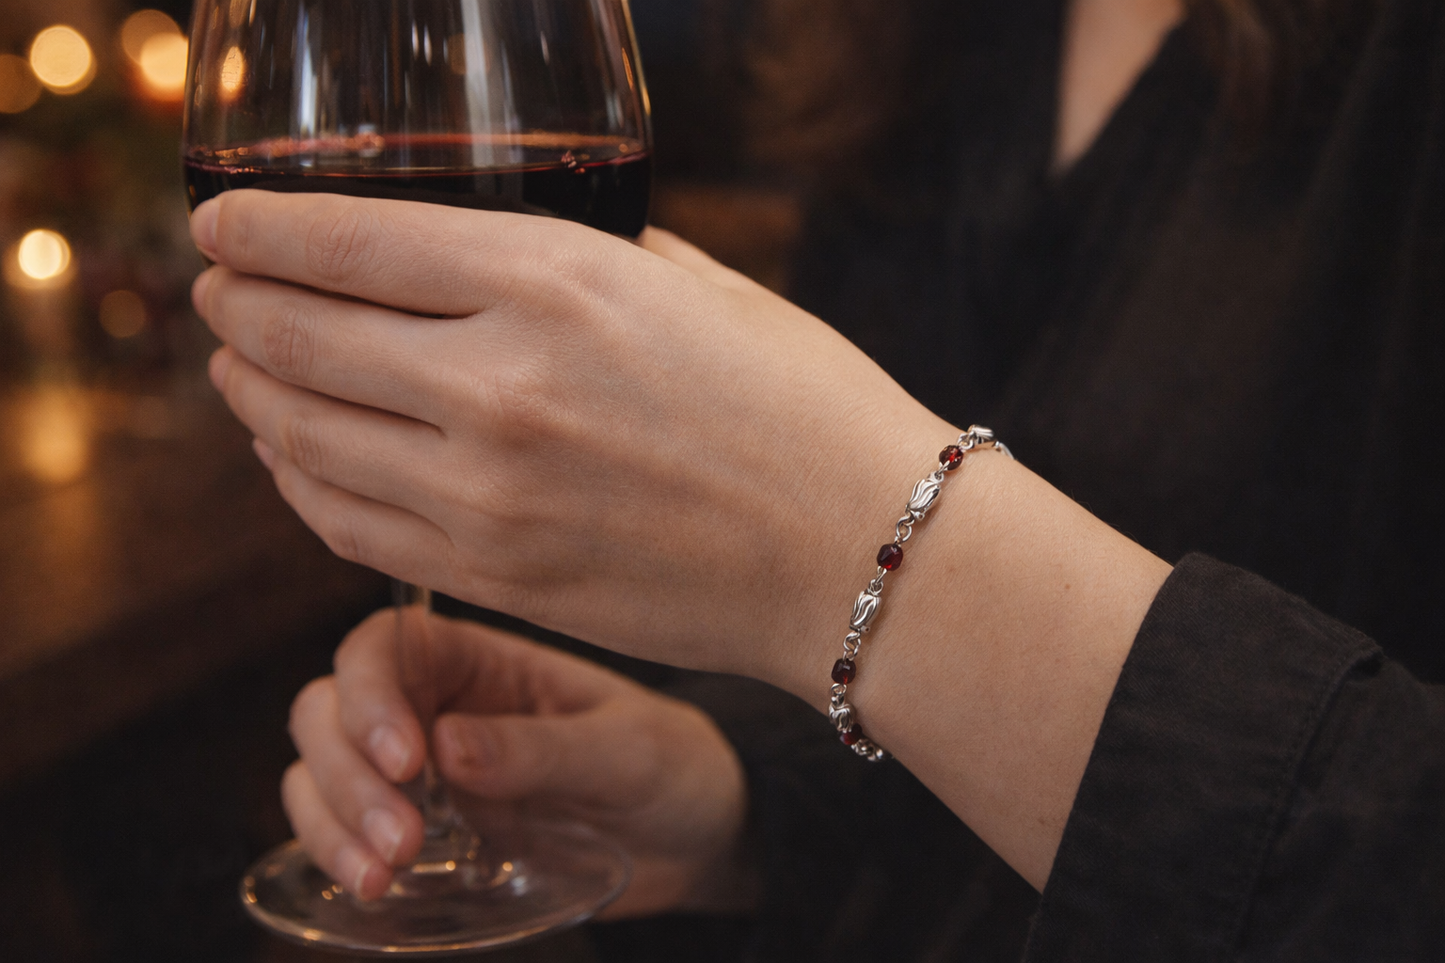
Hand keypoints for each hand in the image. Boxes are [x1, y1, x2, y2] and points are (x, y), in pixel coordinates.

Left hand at [190, 191, 953, 692]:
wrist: (862, 553)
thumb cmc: (804, 405)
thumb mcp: (700, 285)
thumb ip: (587, 259)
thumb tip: (502, 253)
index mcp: (555, 280)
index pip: (347, 241)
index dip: (258, 231)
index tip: (222, 227)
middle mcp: (500, 383)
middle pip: (300, 334)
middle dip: (235, 307)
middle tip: (215, 294)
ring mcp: (488, 493)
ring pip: (302, 434)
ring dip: (249, 395)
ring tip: (236, 373)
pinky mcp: (494, 576)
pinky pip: (344, 524)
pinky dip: (297, 484)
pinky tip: (294, 459)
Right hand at [283, 607, 755, 915]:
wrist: (701, 838)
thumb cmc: (673, 766)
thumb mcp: (628, 752)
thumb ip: (543, 749)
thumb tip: (446, 748)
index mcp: (484, 661)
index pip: (384, 647)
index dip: (371, 694)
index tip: (407, 759)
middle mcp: (437, 708)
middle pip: (330, 711)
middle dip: (345, 774)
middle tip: (403, 841)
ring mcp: (422, 776)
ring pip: (320, 774)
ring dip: (329, 823)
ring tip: (381, 877)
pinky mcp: (425, 838)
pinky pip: (344, 836)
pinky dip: (335, 859)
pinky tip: (373, 892)